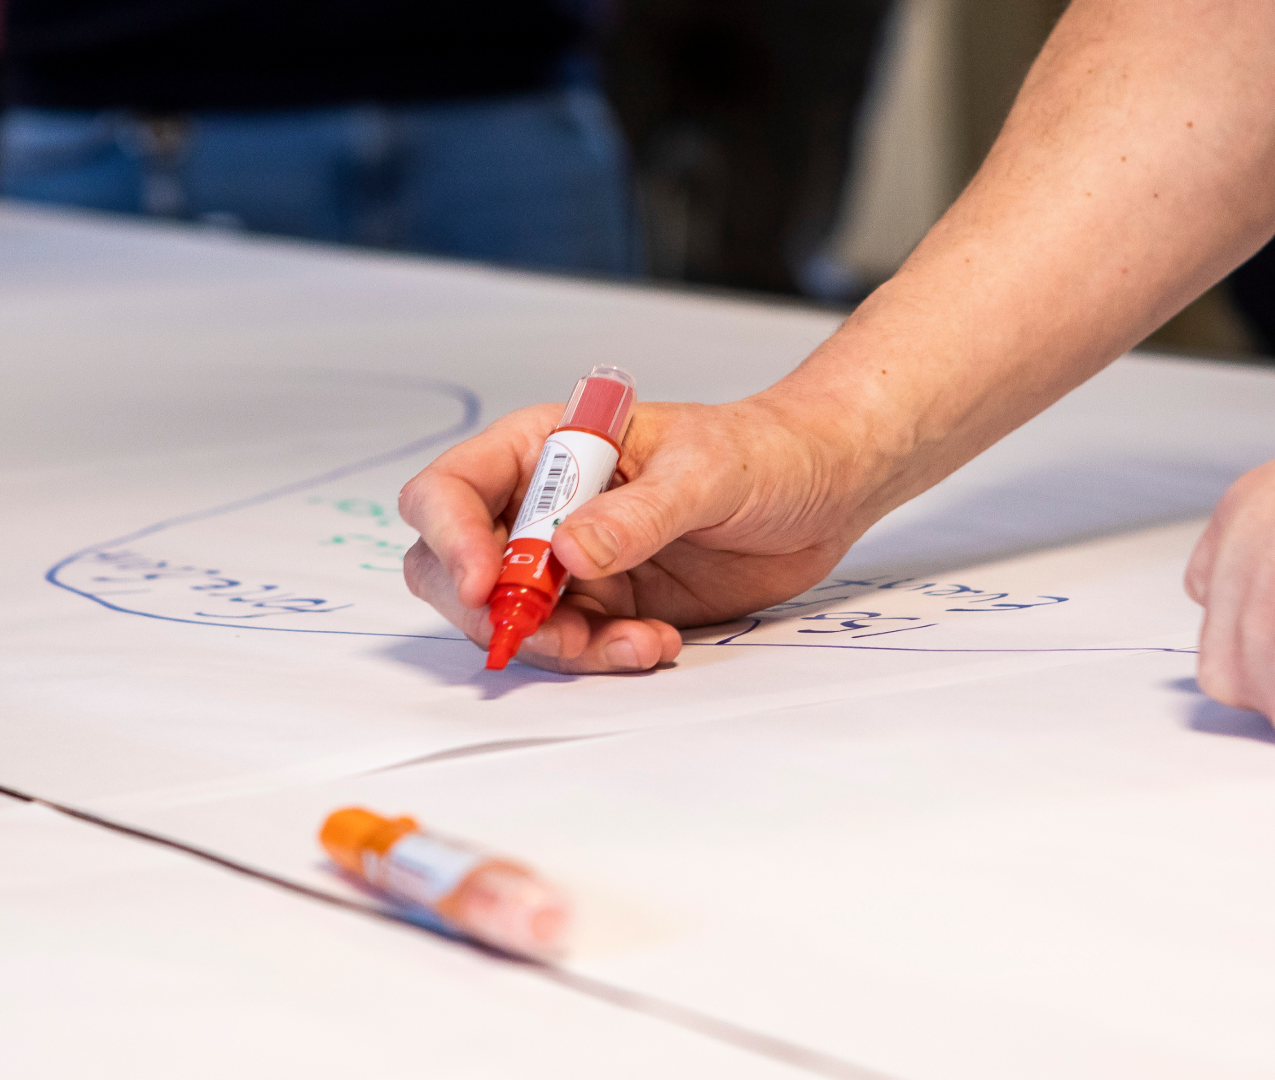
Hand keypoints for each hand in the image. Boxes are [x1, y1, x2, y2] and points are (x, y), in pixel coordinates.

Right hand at [398, 393, 881, 673]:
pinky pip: (575, 645)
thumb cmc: (763, 451)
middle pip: (457, 568)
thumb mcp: (706, 472)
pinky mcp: (610, 604)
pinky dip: (603, 656)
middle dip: (493, 612)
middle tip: (556, 634)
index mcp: (549, 447)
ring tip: (633, 642)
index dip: (452, 538)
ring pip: (515, 620)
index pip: (452, 489)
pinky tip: (654, 644)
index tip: (488, 584)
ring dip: (559, 645)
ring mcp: (574, 561)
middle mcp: (546, 505)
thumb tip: (566, 552)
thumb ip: (637, 514)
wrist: (821, 490)